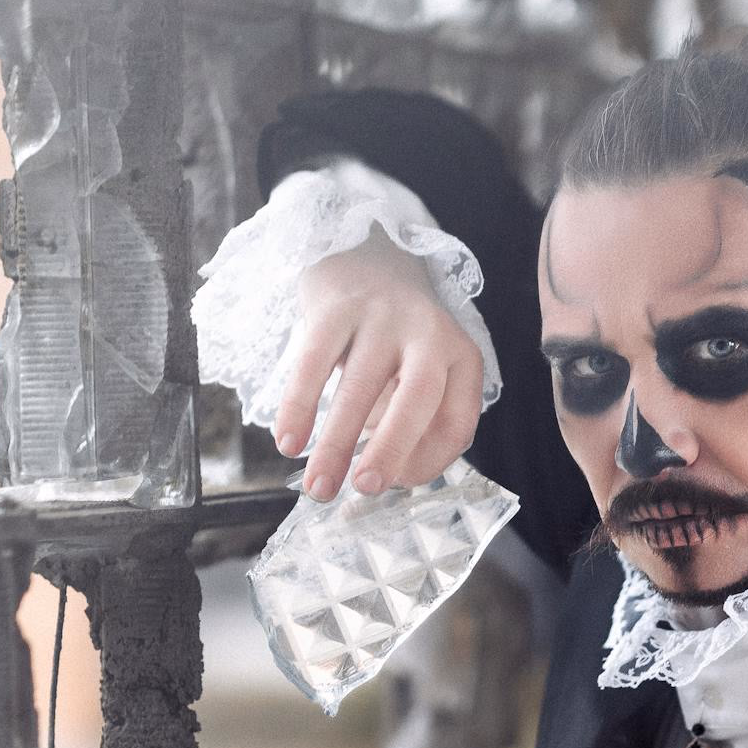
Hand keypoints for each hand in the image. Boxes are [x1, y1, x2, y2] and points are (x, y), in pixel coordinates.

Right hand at [280, 226, 486, 500]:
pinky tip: (288, 442)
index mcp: (460, 357)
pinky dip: (300, 406)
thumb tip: (388, 475)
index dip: (431, 461)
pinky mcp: (335, 308)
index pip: (458, 421)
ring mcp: (382, 316)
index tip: (397, 484)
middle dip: (390, 448)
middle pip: (417, 398)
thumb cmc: (394, 338)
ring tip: (317, 488)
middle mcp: (429, 332)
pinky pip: (314, 363)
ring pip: (359, 386)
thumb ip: (411, 423)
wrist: (363, 258)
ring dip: (335, 443)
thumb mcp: (420, 375)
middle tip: (364, 489)